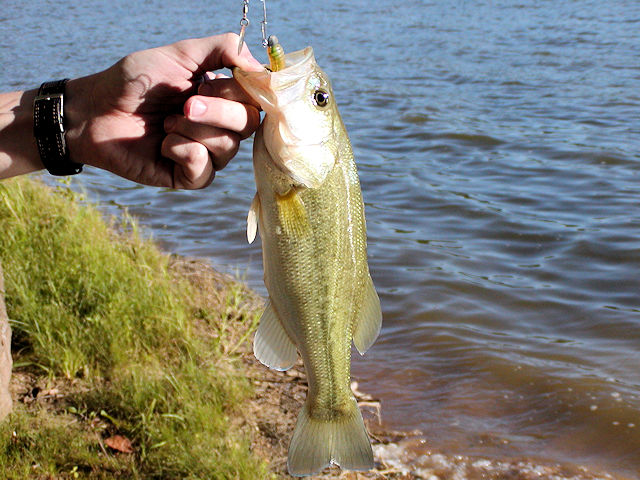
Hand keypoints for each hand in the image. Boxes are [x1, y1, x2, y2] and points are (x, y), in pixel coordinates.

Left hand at [64, 33, 262, 188]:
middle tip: (185, 104)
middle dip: (217, 111)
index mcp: (222, 97)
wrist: (94, 111)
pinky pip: (205, 170)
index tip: (210, 83)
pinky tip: (163, 145)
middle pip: (248, 124)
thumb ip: (223, 49)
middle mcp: (220, 126)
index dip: (242, 92)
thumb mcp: (180, 54)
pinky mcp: (189, 177)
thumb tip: (260, 66)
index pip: (256, 99)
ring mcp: (207, 154)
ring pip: (228, 148)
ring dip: (193, 130)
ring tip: (166, 123)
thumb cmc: (134, 82)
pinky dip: (183, 152)